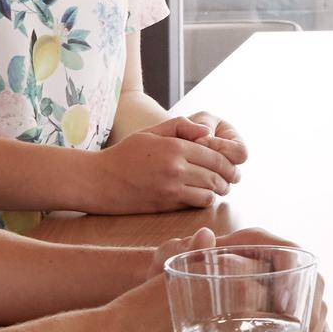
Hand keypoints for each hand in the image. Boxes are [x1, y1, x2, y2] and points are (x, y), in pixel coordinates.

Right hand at [86, 116, 242, 212]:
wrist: (99, 180)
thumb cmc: (125, 154)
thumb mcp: (151, 132)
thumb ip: (181, 126)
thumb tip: (207, 133)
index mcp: (174, 147)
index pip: (215, 155)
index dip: (228, 163)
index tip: (233, 167)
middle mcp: (175, 167)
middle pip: (216, 174)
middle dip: (228, 178)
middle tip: (233, 180)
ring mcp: (171, 187)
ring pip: (209, 191)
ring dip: (219, 191)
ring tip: (221, 189)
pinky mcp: (166, 204)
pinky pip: (196, 203)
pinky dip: (205, 200)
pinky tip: (204, 196)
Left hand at [141, 227, 332, 331]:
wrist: (160, 302)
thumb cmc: (167, 279)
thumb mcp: (167, 264)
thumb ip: (180, 251)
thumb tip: (204, 235)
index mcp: (253, 246)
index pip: (287, 249)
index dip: (295, 275)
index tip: (286, 307)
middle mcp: (272, 265)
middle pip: (308, 280)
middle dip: (312, 309)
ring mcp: (279, 290)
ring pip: (312, 303)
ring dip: (319, 328)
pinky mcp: (280, 314)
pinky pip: (307, 323)